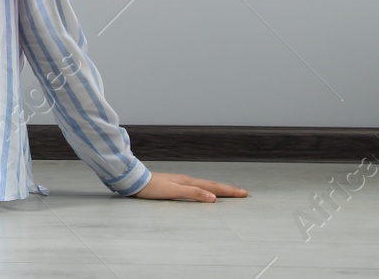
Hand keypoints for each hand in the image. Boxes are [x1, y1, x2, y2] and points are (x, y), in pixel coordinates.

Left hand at [131, 170, 248, 201]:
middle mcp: (187, 180)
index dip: (229, 191)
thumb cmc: (152, 188)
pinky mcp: (174, 184)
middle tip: (242, 193)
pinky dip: (206, 189)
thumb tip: (213, 198)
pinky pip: (196, 187)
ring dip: (218, 189)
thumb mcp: (174, 192)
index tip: (244, 193)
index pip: (213, 188)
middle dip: (227, 189)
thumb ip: (193, 193)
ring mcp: (180, 181)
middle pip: (211, 185)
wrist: (134, 181)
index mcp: (189, 182)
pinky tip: (204, 192)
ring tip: (228, 192)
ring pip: (204, 185)